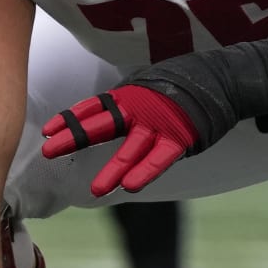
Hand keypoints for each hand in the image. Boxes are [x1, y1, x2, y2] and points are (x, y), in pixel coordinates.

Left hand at [41, 85, 199, 196]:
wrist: (220, 77)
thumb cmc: (178, 85)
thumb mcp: (144, 87)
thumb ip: (124, 102)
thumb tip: (98, 115)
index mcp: (128, 96)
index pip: (92, 109)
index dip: (69, 119)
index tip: (47, 131)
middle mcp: (139, 108)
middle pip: (101, 125)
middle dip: (73, 137)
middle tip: (49, 151)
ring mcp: (159, 123)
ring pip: (130, 150)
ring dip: (113, 170)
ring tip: (96, 189)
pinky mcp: (180, 137)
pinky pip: (160, 158)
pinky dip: (146, 171)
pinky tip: (131, 186)